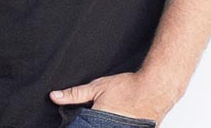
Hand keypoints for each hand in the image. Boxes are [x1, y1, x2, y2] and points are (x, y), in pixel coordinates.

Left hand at [49, 71, 178, 122]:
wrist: (156, 88)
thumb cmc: (128, 87)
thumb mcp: (96, 88)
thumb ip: (75, 94)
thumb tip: (54, 96)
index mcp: (100, 121)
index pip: (83, 127)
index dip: (79, 125)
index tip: (77, 122)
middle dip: (92, 124)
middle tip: (98, 115)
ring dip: (104, 125)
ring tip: (109, 116)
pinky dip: (117, 125)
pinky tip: (117, 121)